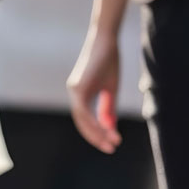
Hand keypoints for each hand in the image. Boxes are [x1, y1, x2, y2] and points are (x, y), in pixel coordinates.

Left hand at [67, 27, 121, 152]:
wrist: (107, 40)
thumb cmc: (110, 61)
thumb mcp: (110, 89)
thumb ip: (108, 108)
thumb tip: (108, 127)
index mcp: (81, 94)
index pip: (87, 120)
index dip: (98, 133)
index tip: (112, 142)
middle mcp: (75, 93)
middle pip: (83, 124)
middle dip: (98, 137)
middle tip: (112, 148)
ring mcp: (75, 91)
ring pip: (83, 120)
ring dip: (98, 133)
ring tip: (113, 142)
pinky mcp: (78, 88)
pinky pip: (84, 112)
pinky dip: (95, 123)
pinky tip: (106, 131)